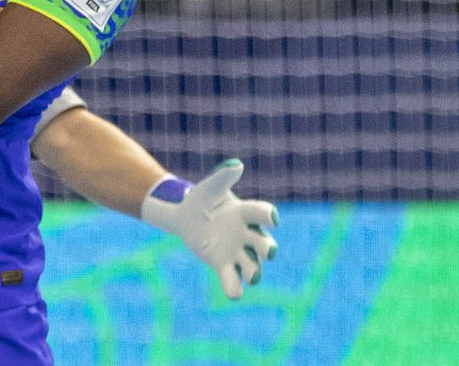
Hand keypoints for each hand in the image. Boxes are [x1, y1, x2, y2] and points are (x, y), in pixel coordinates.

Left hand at [141, 159, 278, 299]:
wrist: (186, 216)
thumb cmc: (202, 199)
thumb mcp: (209, 187)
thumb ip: (222, 177)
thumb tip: (235, 164)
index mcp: (245, 214)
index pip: (261, 214)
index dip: (268, 215)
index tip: (272, 217)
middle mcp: (247, 235)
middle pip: (264, 244)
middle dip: (268, 248)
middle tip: (269, 252)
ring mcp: (237, 251)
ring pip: (252, 265)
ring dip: (254, 272)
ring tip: (252, 277)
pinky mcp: (223, 264)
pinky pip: (232, 279)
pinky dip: (234, 288)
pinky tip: (234, 294)